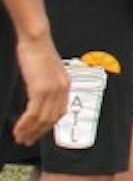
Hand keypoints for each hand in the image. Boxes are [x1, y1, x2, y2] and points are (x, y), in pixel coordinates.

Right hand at [11, 30, 67, 145]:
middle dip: (38, 133)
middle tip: (26, 140)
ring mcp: (52, 90)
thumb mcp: (47, 72)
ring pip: (41, 119)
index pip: (59, 113)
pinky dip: (25, 124)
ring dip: (29, 131)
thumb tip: (40, 99)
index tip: (38, 134)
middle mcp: (62, 89)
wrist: (36, 40)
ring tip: (19, 137)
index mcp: (66, 85)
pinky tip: (18, 129)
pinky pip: (33, 113)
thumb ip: (47, 85)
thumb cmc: (38, 52)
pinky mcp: (40, 89)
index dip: (48, 126)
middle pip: (51, 119)